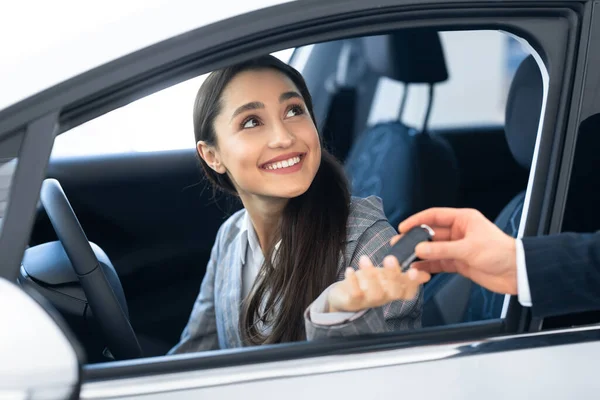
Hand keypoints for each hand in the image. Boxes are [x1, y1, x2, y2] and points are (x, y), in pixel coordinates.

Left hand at [326, 255, 430, 312]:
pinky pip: (355, 294)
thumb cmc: (369, 286)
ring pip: (375, 293)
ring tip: (364, 259)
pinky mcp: (352, 301)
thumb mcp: (387, 280)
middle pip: (393, 292)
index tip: (414, 270)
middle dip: (393, 275)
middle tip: (390, 258)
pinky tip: (350, 270)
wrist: (344, 298)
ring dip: (371, 274)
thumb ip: (405, 277)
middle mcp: (382, 298)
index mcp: (392, 292)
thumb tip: (426, 275)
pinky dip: (353, 281)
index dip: (412, 283)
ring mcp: (368, 301)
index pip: (407, 290)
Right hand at [396, 208, 517, 294]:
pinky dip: (428, 266)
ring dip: (420, 254)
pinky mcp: (459, 263)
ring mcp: (458, 248)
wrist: (517, 273)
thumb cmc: (500, 253)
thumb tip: (420, 249)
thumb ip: (442, 249)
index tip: (403, 227)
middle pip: (431, 233)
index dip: (417, 220)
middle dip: (415, 239)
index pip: (434, 216)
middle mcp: (459, 232)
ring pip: (433, 249)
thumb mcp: (468, 248)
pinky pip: (439, 263)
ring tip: (404, 258)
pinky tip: (418, 269)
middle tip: (399, 244)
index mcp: (463, 220)